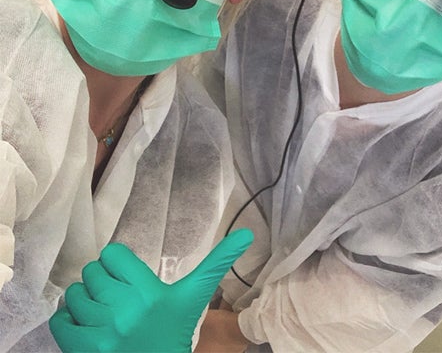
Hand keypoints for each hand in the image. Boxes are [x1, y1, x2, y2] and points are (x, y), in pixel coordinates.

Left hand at [49, 229, 252, 352]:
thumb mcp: (195, 296)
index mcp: (151, 293)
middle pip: (92, 273)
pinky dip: (68, 319)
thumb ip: (218, 262)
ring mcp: (104, 333)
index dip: (116, 262)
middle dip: (101, 280)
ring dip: (84, 299)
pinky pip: (62, 323)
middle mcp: (125, 310)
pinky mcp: (85, 352)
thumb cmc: (177, 330)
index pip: (112, 255)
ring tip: (100, 307)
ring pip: (76, 296)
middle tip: (113, 292)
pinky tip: (85, 322)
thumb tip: (248, 232)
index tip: (125, 273)